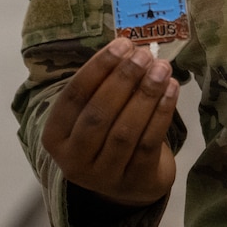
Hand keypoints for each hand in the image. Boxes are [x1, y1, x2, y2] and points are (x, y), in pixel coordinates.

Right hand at [40, 37, 180, 206]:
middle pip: (98, 116)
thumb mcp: (94, 113)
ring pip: (125, 131)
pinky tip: (171, 90)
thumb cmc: (109, 134)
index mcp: (55, 138)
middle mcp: (74, 161)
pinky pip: (148, 143)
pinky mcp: (135, 182)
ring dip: (145, 95)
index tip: (122, 44)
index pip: (73, 98)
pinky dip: (161, 113)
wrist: (132, 181)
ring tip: (161, 69)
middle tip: (144, 55)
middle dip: (123, 80)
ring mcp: (104, 176)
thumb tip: (130, 47)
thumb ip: (104, 84)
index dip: (98, 68)